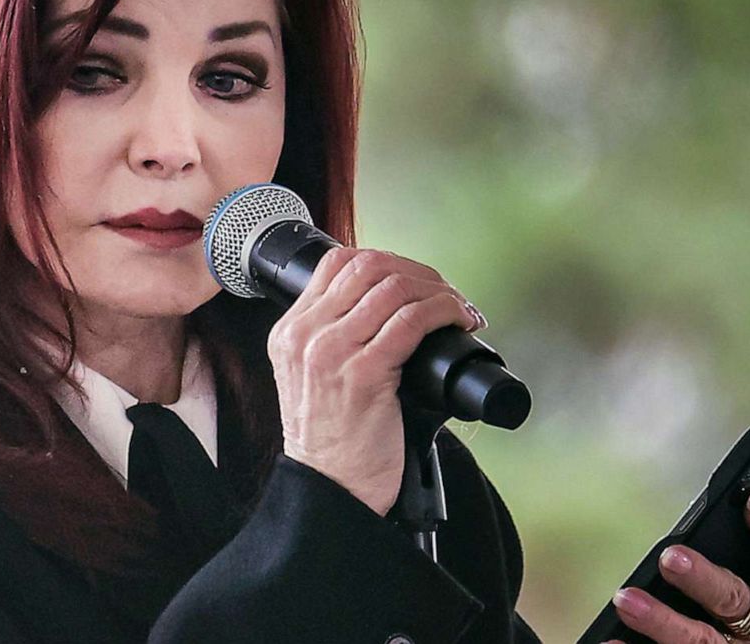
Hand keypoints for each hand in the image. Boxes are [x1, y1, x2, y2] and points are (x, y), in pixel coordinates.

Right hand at [267, 247, 485, 515]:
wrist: (332, 489)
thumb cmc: (336, 441)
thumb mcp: (316, 378)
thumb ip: (337, 339)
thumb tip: (397, 306)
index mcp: (290, 332)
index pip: (337, 262)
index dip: (386, 261)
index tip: (415, 281)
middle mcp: (305, 336)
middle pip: (369, 266)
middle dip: (418, 272)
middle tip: (447, 293)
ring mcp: (331, 353)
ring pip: (394, 287)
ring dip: (439, 291)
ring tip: (459, 309)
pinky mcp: (363, 374)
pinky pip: (412, 321)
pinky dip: (444, 312)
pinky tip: (459, 321)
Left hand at [606, 492, 749, 642]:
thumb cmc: (729, 599)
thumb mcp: (738, 572)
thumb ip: (721, 552)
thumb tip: (678, 532)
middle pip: (738, 599)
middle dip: (703, 579)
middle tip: (669, 558)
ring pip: (704, 640)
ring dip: (663, 620)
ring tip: (626, 600)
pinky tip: (612, 641)